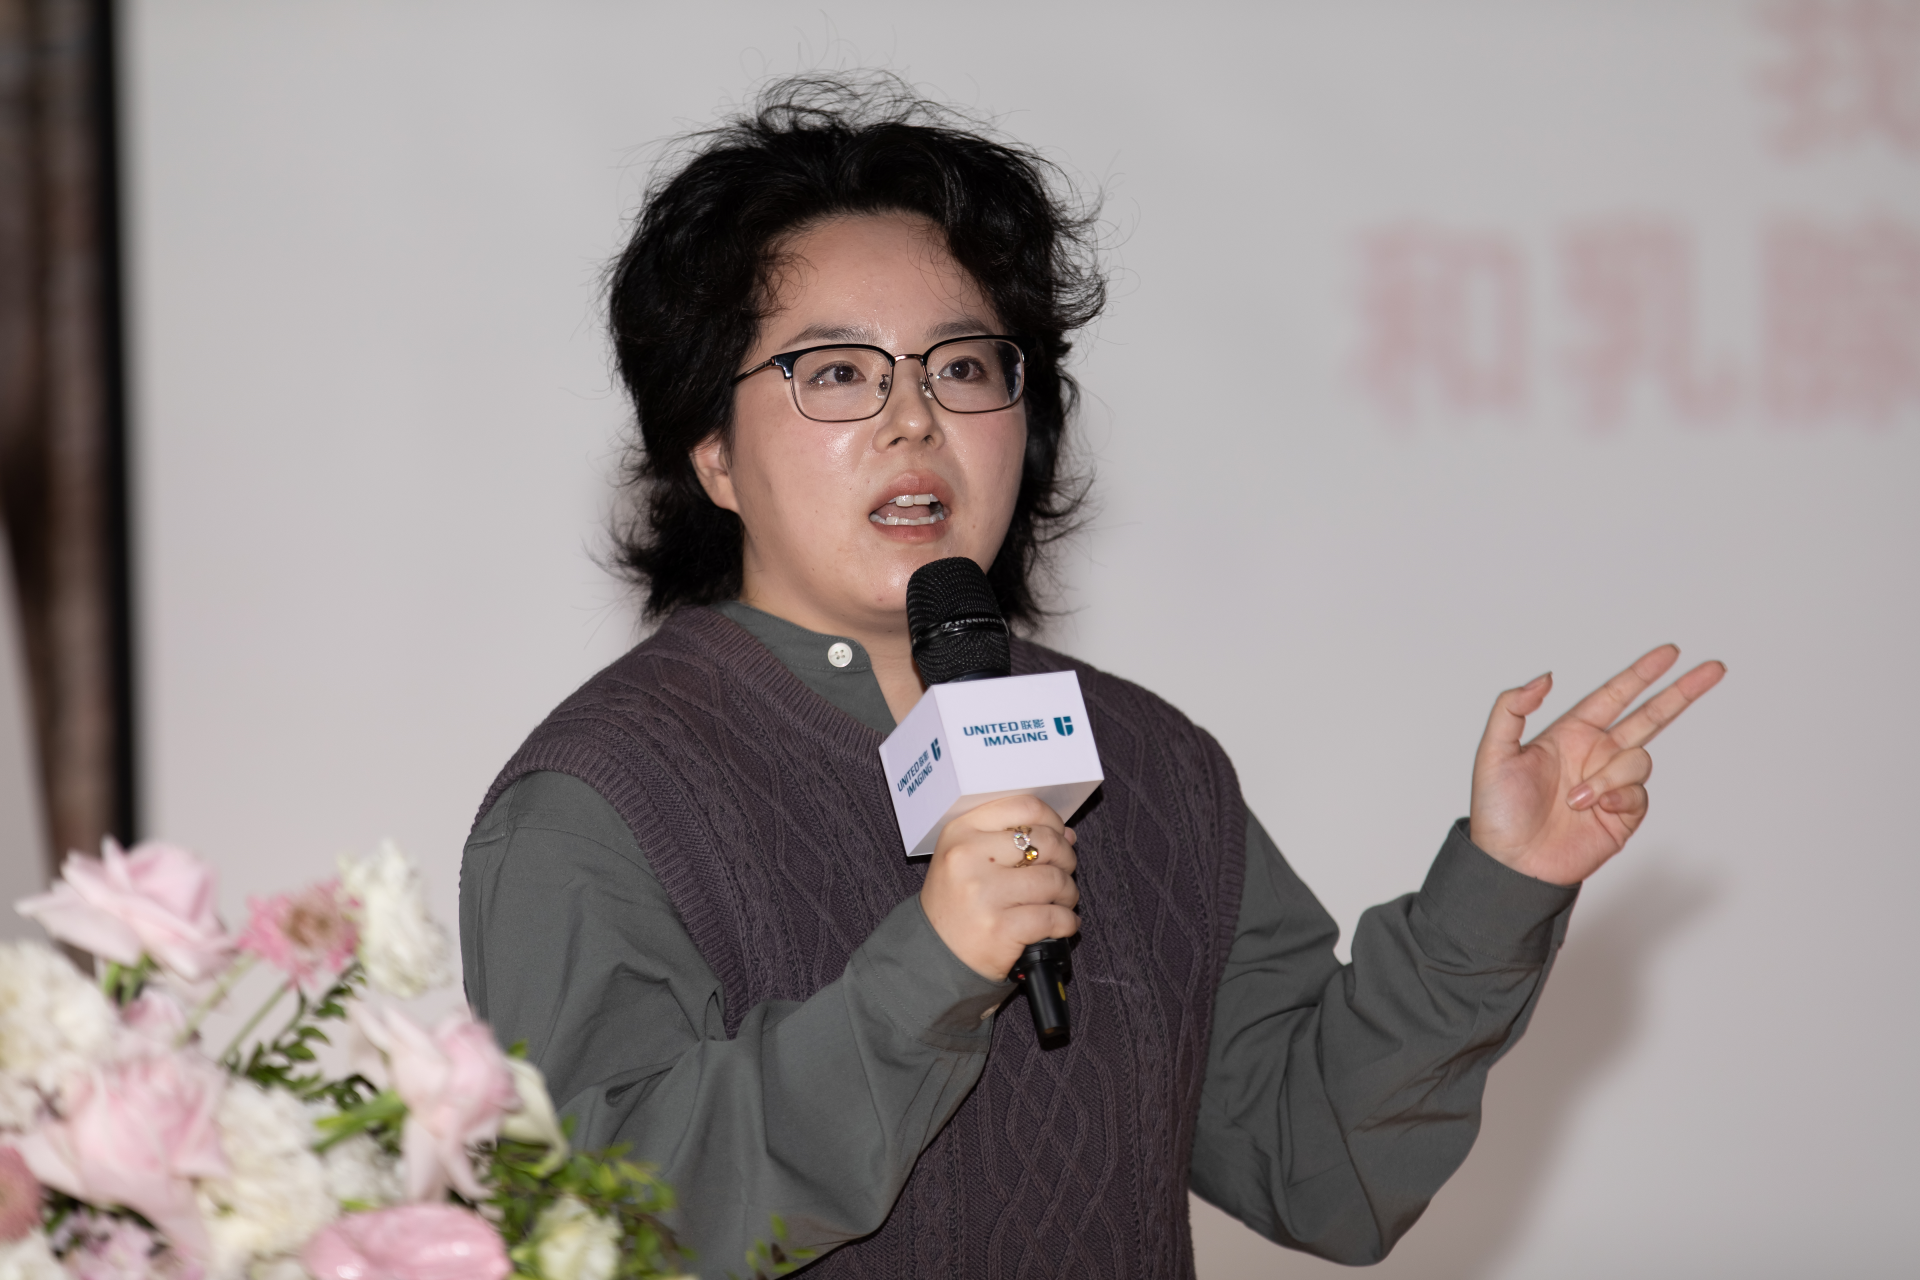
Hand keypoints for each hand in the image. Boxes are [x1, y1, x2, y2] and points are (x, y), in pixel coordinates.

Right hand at [920, 795, 1078, 980]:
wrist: (934, 953)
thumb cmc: (957, 903)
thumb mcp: (969, 858)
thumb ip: (1011, 840)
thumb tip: (1066, 834)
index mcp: (961, 832)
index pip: (1024, 807)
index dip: (1052, 820)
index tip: (1058, 835)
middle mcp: (969, 858)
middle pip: (1046, 842)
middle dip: (1066, 858)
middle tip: (1063, 871)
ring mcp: (985, 894)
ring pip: (1054, 880)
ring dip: (1068, 892)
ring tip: (1062, 901)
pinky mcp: (1001, 928)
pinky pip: (1053, 917)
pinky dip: (1067, 921)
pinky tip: (1063, 922)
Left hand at [1470, 645, 1724, 885]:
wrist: (1512, 863)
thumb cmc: (1497, 812)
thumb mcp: (1493, 752)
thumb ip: (1512, 708)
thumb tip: (1546, 678)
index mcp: (1570, 734)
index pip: (1615, 695)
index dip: (1642, 673)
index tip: (1671, 652)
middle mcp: (1596, 755)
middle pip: (1651, 716)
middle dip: (1681, 692)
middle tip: (1713, 668)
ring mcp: (1612, 784)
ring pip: (1639, 759)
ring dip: (1610, 776)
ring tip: (1576, 799)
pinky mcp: (1623, 815)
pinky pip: (1638, 794)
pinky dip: (1618, 797)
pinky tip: (1596, 809)